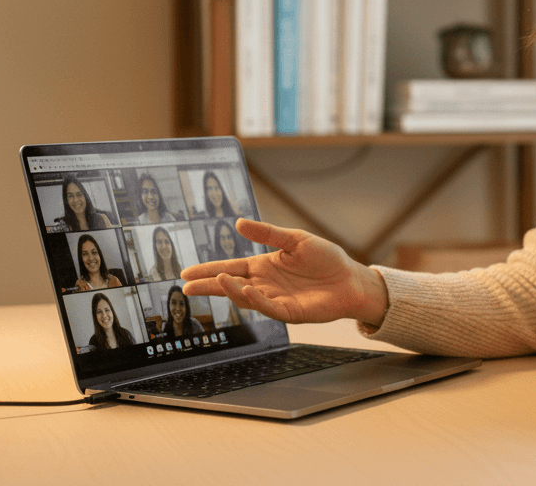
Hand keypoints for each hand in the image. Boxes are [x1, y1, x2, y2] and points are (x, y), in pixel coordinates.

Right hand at [181, 218, 387, 325]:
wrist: (350, 278)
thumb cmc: (326, 259)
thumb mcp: (296, 240)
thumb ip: (268, 234)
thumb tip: (239, 223)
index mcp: (263, 267)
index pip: (230, 268)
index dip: (208, 270)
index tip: (186, 273)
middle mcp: (264, 284)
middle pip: (230, 286)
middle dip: (208, 286)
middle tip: (186, 287)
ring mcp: (275, 299)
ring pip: (246, 298)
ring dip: (231, 290)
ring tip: (217, 281)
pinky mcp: (289, 312)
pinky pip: (268, 307)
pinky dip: (255, 300)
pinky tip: (245, 290)